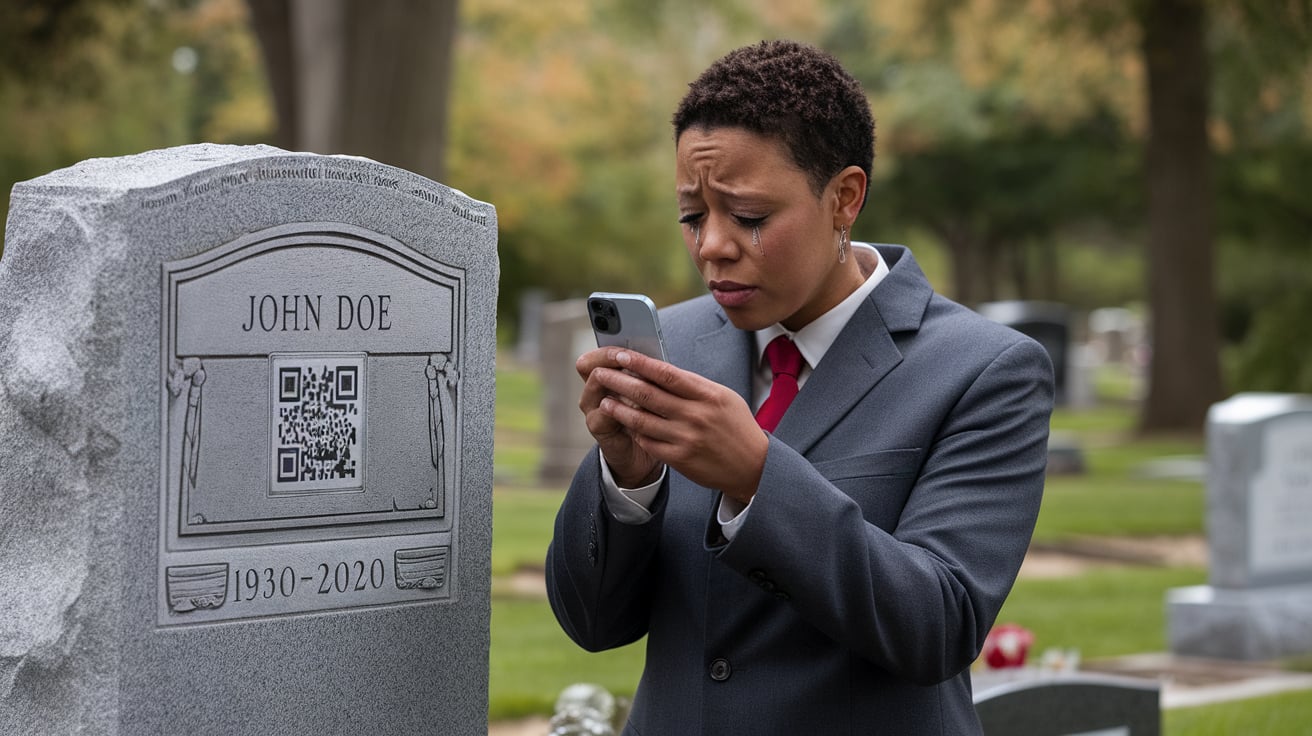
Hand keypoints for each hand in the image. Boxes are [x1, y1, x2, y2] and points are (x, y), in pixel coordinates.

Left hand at [577, 348, 768, 502]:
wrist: (753, 466)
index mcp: (707, 395)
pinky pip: (648, 442)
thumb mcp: (723, 397)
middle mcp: (695, 415)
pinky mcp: (680, 458)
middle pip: (648, 394)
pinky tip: (624, 424)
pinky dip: (634, 431)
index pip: (666, 373)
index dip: (640, 363)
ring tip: (605, 400)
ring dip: (619, 408)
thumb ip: (694, 385)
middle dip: (619, 381)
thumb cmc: (737, 427)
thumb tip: (661, 370)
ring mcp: (686, 438)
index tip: (621, 355)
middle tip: (601, 373)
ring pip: (642, 419)